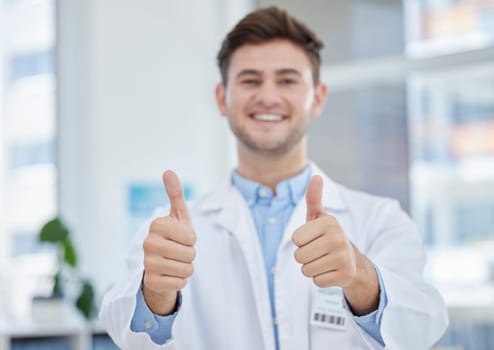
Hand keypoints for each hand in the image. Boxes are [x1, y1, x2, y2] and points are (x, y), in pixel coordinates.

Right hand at [142, 170, 195, 314]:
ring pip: (186, 269)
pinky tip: (171, 275)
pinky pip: (180, 284)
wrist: (161, 265)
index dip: (191, 238)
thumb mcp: (178, 215)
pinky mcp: (151, 283)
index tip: (182, 237)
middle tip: (179, 251)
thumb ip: (175, 193)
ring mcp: (147, 264)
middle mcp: (148, 243)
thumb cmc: (174, 237)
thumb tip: (168, 171)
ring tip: (176, 263)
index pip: (191, 236)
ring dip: (187, 268)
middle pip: (190, 253)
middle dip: (190, 254)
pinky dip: (180, 281)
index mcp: (156, 225)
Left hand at [292, 175, 378, 314]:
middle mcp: (338, 238)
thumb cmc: (326, 235)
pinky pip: (317, 282)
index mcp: (328, 223)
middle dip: (304, 257)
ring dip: (311, 268)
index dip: (300, 241)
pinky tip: (330, 271)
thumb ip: (313, 198)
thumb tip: (315, 176)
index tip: (312, 238)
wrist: (350, 259)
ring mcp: (343, 258)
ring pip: (306, 270)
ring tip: (323, 261)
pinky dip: (320, 279)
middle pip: (299, 256)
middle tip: (317, 252)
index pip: (295, 239)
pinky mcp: (346, 275)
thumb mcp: (318, 217)